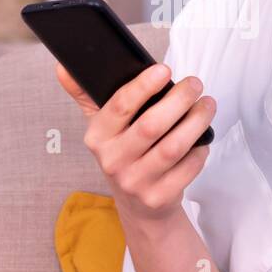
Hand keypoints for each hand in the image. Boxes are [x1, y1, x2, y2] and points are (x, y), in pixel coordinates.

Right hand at [56, 62, 215, 223]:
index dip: (143, 86)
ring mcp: (136, 182)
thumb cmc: (124, 153)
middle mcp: (112, 161)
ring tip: (207, 105)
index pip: (119, 107)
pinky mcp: (158, 198)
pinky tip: (203, 138)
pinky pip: (187, 168)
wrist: (137, 204)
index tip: (164, 69)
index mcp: (97, 138)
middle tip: (195, 85)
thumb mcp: (102, 125)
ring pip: (173, 147)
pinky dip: (200, 150)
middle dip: (178, 100)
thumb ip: (85, 94)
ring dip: (196, 122)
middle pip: (151, 126)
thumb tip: (63, 66)